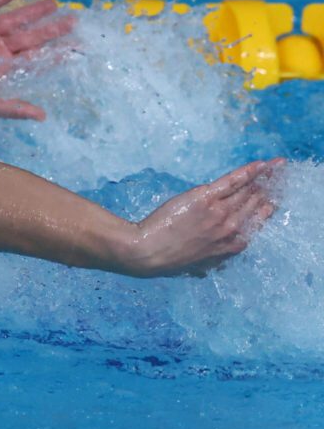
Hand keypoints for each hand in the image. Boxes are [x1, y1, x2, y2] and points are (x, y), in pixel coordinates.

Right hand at [0, 0, 74, 119]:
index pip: (35, 60)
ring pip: (12, 20)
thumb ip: (12, 107)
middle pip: (30, 38)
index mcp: (1, 70)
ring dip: (32, 12)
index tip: (78, 48)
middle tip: (74, 20)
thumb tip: (43, 116)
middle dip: (52, 30)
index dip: (56, 54)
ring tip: (53, 3)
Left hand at [127, 159, 283, 276]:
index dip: (265, 208)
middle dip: (270, 187)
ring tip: (277, 166)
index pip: (257, 223)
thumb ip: (213, 255)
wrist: (149, 251)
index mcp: (232, 245)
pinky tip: (261, 164)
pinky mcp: (206, 199)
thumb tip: (215, 257)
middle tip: (280, 174)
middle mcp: (232, 228)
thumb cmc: (169, 258)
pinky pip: (233, 181)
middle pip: (256, 203)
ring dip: (265, 176)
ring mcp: (220, 212)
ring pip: (248, 191)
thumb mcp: (200, 263)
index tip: (272, 199)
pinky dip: (249, 172)